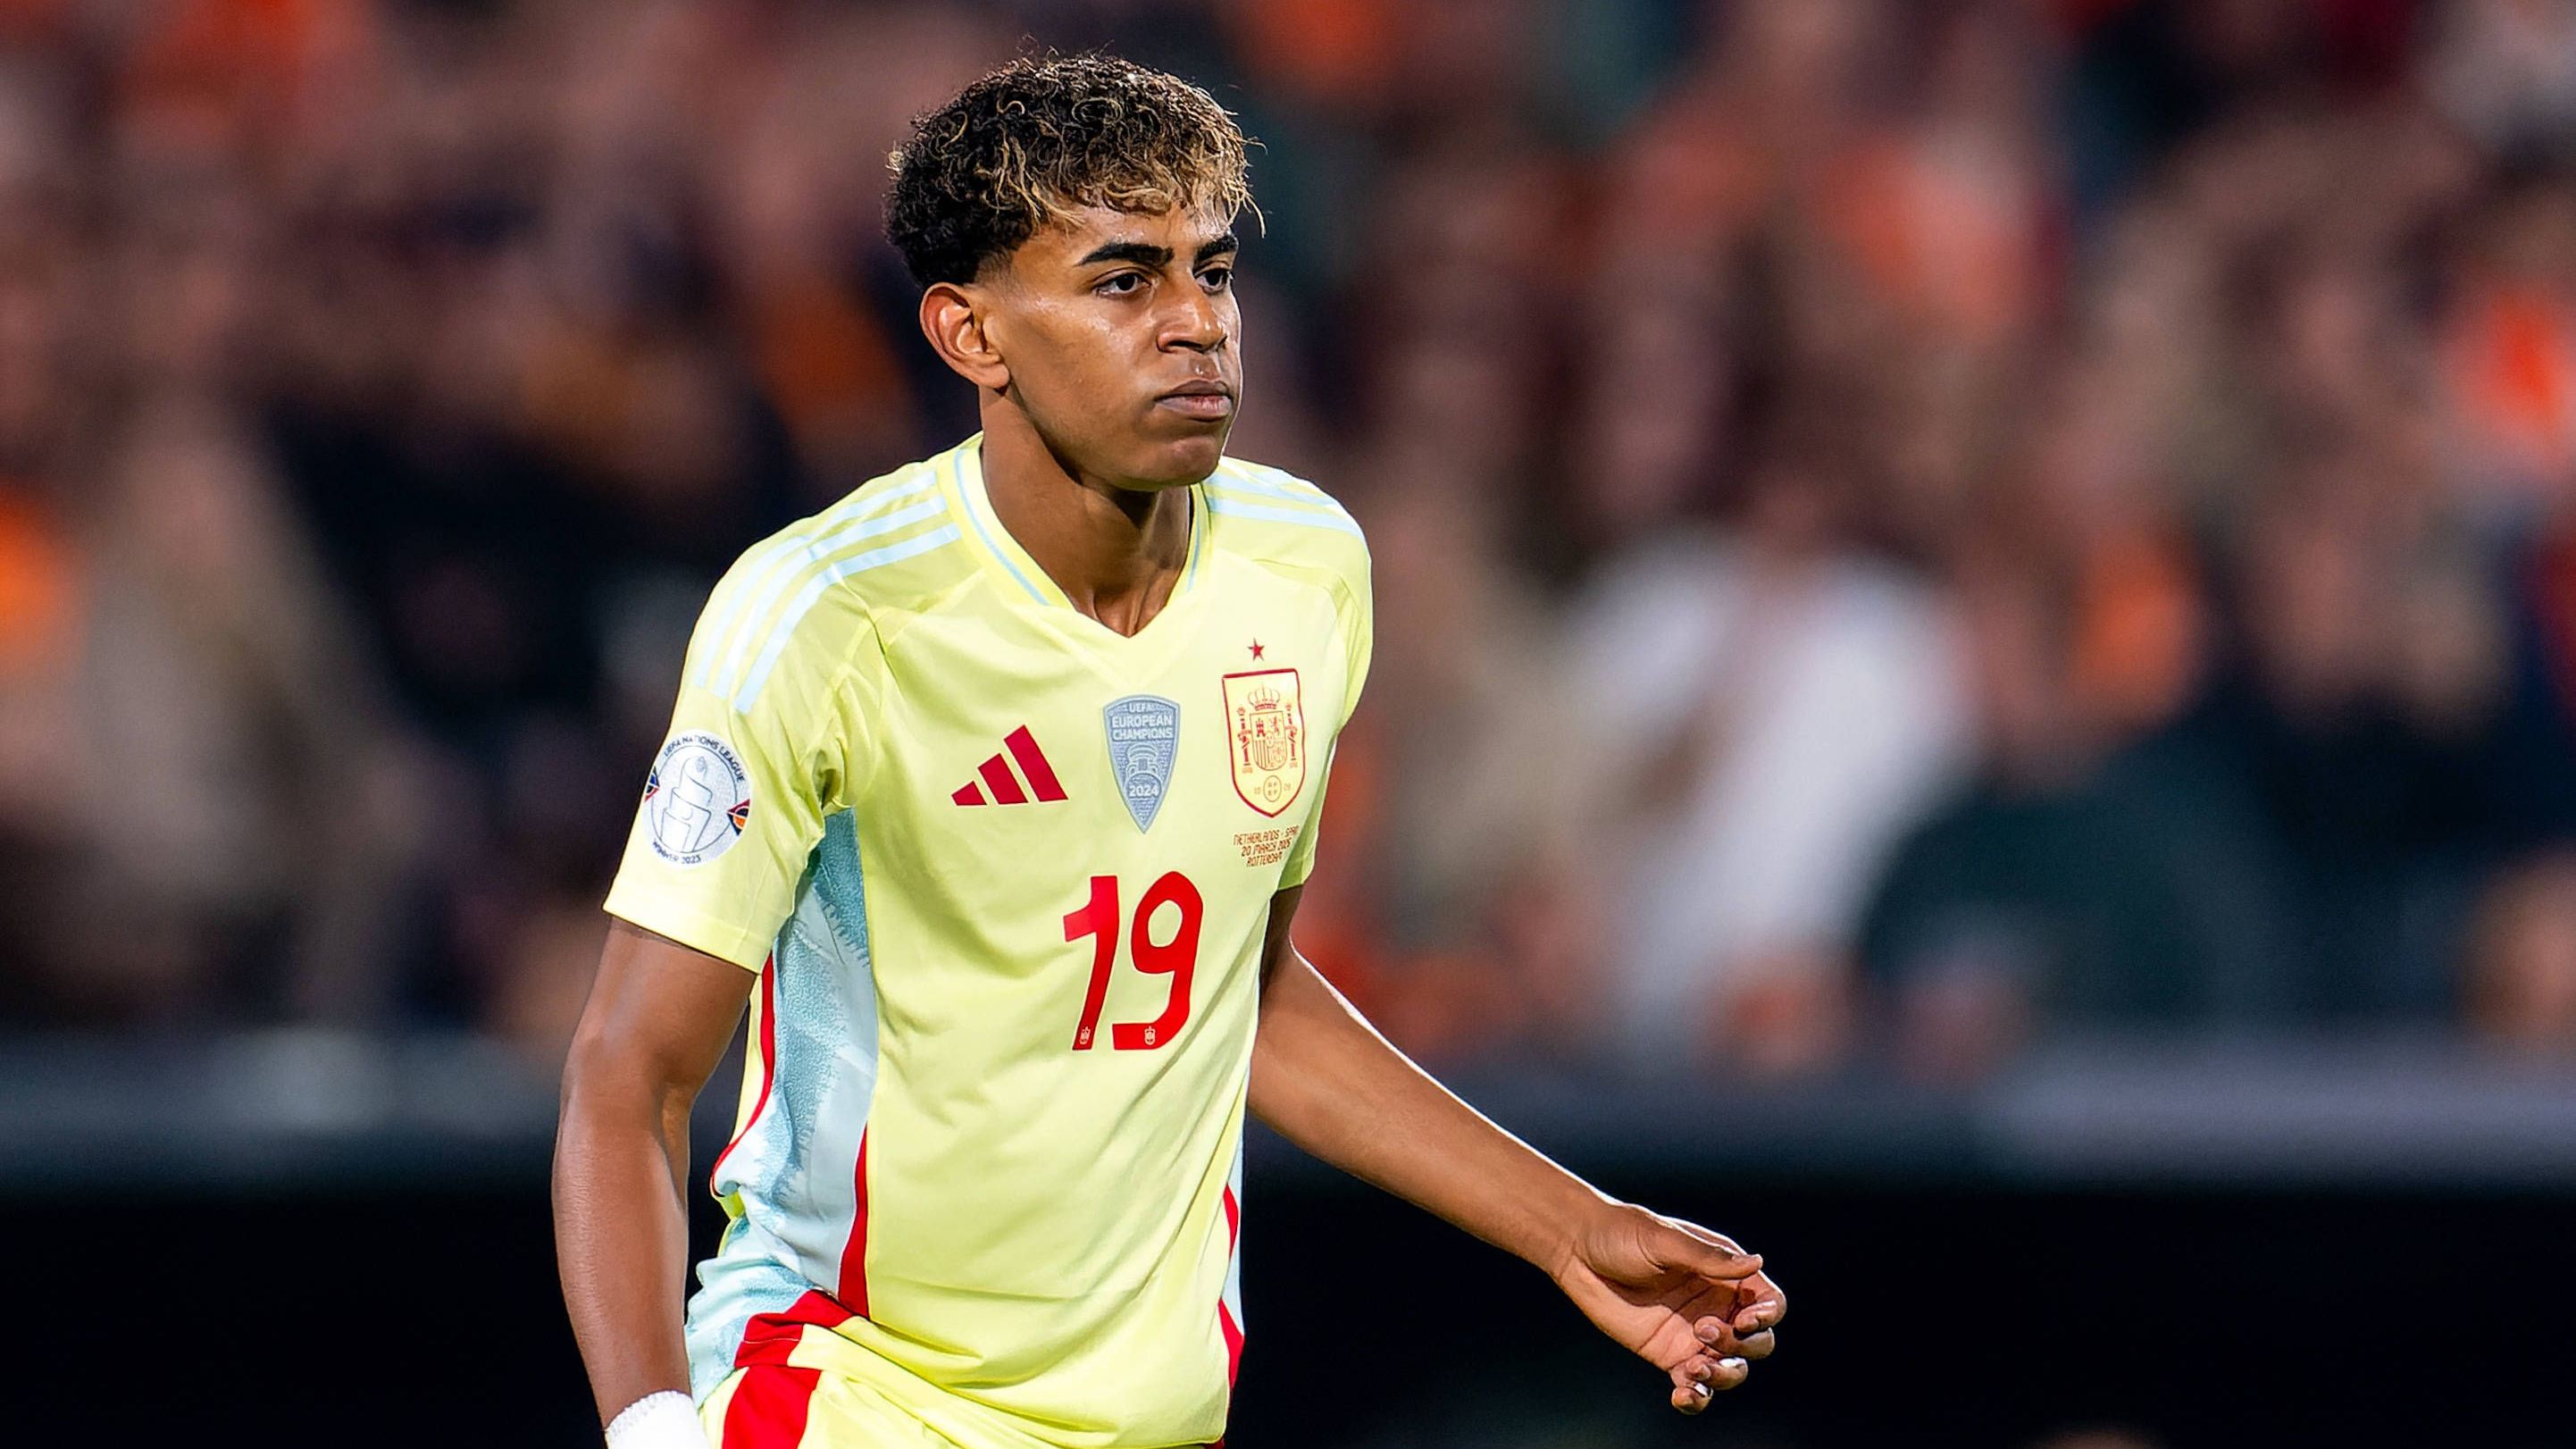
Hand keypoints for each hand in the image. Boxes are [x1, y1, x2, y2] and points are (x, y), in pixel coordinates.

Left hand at [1551, 1201, 1784, 1413]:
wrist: (1577, 1251)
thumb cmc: (1622, 1233)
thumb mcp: (1665, 1240)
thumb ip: (1708, 1258)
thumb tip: (1756, 1262)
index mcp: (1725, 1274)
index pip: (1769, 1302)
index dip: (1767, 1316)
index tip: (1745, 1320)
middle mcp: (1717, 1306)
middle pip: (1757, 1342)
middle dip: (1742, 1346)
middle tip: (1703, 1329)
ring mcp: (1695, 1334)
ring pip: (1732, 1369)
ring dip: (1724, 1375)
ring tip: (1695, 1367)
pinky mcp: (1669, 1355)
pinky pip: (1695, 1385)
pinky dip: (1697, 1397)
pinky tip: (1682, 1395)